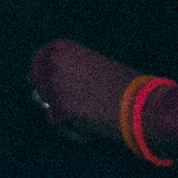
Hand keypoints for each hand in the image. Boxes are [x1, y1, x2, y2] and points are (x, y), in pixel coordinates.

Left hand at [29, 38, 144, 143]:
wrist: (141, 105)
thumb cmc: (124, 87)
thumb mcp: (92, 68)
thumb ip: (68, 74)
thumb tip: (41, 95)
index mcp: (61, 48)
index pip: (37, 60)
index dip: (41, 74)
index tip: (48, 85)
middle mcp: (52, 62)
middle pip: (36, 81)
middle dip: (48, 94)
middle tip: (65, 106)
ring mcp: (54, 85)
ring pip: (46, 104)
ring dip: (63, 114)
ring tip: (88, 117)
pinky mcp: (60, 109)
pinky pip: (56, 122)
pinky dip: (72, 129)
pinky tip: (91, 129)